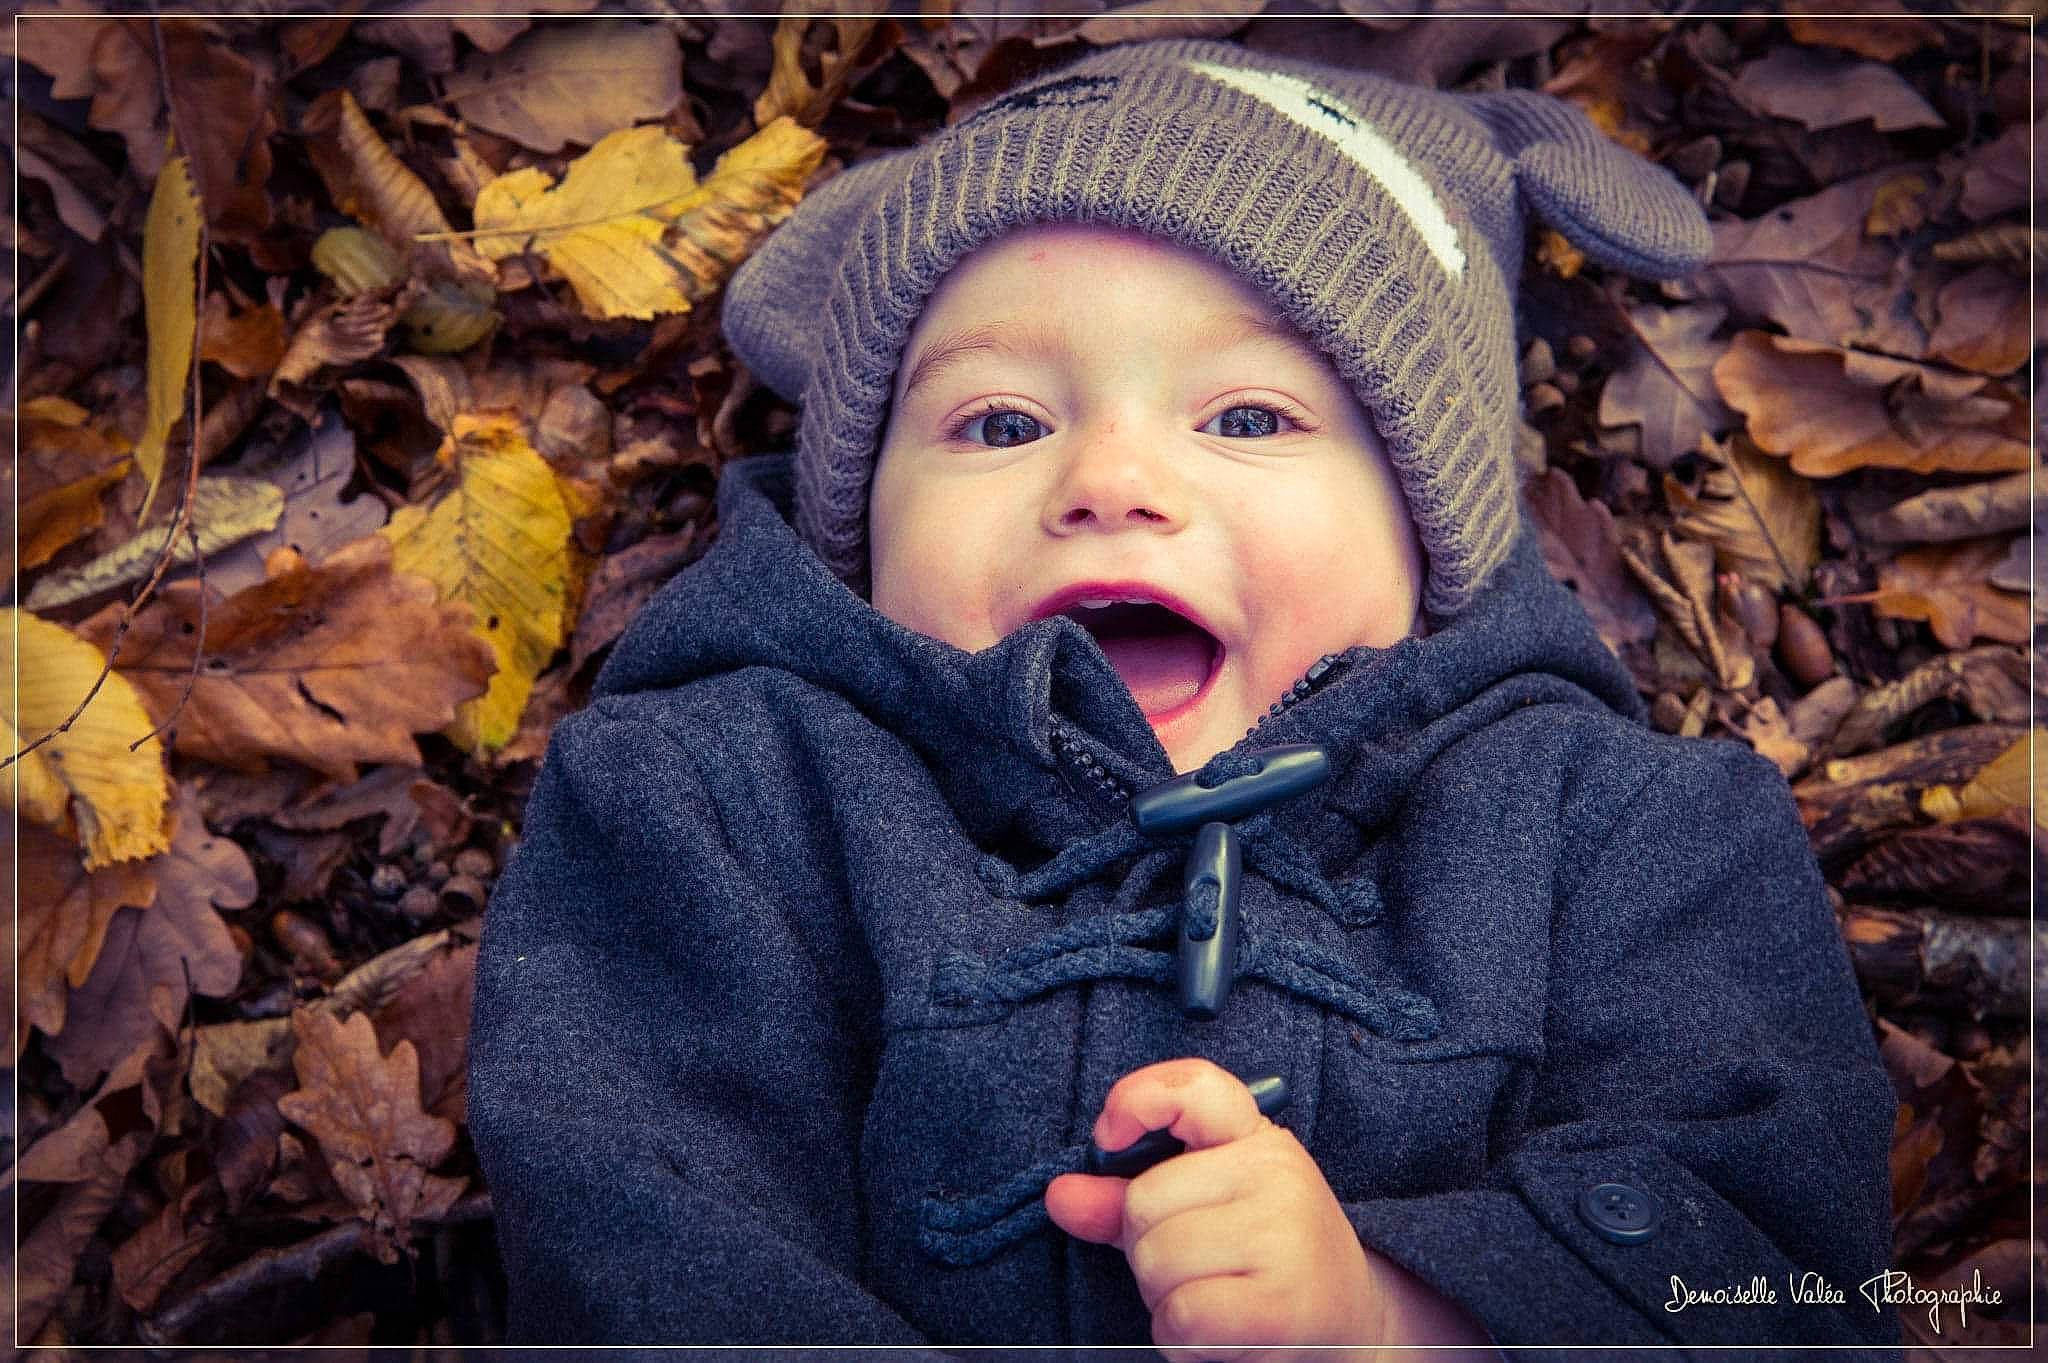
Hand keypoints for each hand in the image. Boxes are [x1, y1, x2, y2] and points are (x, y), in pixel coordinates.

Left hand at [1044, 1058, 1380, 1361]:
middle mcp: (1276, 1172)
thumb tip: (1061, 1195)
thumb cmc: (1263, 1261)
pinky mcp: (1284, 1304)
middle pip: (1144, 1203)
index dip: (1137, 1098)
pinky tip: (1219, 1333)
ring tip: (1214, 1302)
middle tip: (1200, 1269)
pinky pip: (1181, 1315)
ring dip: (1164, 1301)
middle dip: (1148, 1251)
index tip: (1108, 1137)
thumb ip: (1126, 1199)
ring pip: (1157, 1262)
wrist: (1351, 1326)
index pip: (1194, 1086)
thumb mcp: (1202, 1210)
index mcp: (1254, 1137)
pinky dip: (1181, 1338)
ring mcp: (1285, 1234)